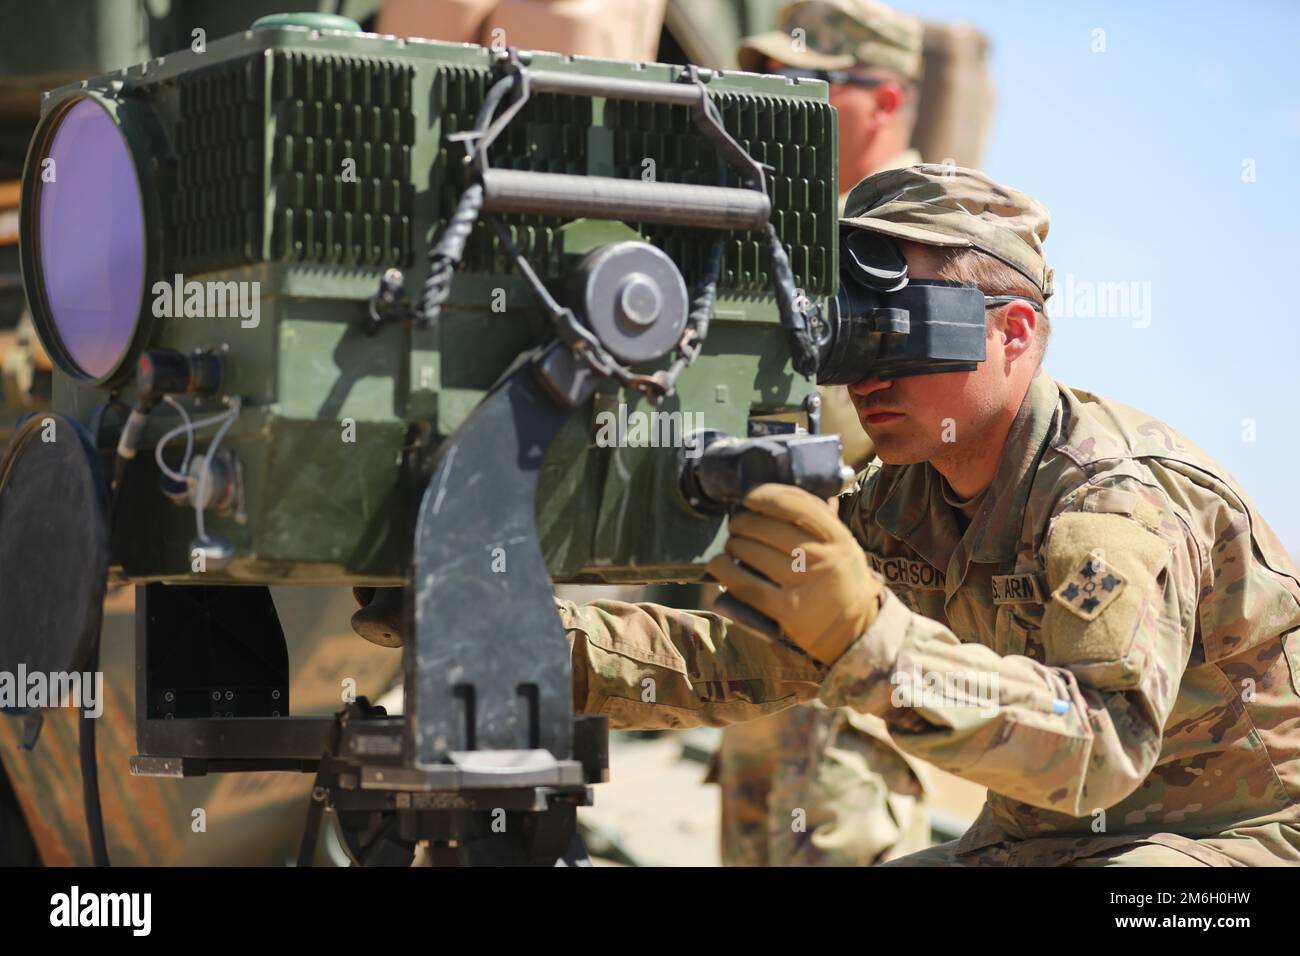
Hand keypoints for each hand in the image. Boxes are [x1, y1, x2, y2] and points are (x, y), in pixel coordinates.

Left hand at [706, 483, 883, 664]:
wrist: (856, 632)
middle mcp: (824, 559)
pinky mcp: (787, 610)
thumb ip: (820, 521)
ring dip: (733, 545)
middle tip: (736, 527)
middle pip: (768, 529)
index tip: (749, 498)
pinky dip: (725, 571)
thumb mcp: (843, 547)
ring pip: (753, 553)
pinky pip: (746, 584)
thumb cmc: (841, 582)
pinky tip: (719, 565)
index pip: (797, 505)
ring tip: (731, 546)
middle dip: (742, 523)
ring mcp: (805, 584)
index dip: (766, 495)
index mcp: (839, 538)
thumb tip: (781, 493)